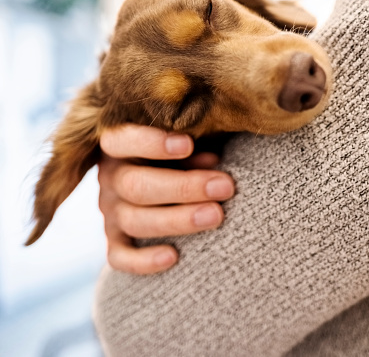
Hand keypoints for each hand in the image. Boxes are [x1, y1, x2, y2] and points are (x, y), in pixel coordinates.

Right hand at [98, 124, 234, 274]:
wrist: (157, 183)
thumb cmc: (174, 156)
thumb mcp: (178, 145)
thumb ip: (190, 151)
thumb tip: (211, 162)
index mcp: (118, 147)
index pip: (121, 141)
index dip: (152, 143)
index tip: (188, 144)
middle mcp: (110, 179)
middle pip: (136, 186)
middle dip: (183, 187)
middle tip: (224, 187)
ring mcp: (110, 212)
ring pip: (134, 221)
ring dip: (177, 220)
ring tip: (216, 215)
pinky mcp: (114, 240)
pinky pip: (119, 257)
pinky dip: (143, 261)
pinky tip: (173, 257)